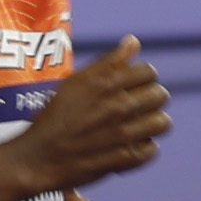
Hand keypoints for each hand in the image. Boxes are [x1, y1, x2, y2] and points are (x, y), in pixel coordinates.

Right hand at [0, 35, 167, 200]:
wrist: (38, 158)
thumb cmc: (53, 118)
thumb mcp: (75, 83)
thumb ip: (107, 62)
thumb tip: (134, 41)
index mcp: (104, 84)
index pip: (148, 72)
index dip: (143, 78)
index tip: (133, 86)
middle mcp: (117, 106)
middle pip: (160, 95)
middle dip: (151, 99)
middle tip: (137, 107)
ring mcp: (122, 134)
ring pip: (162, 122)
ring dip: (152, 124)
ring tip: (138, 126)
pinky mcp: (124, 159)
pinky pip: (152, 150)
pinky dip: (144, 149)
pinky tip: (130, 146)